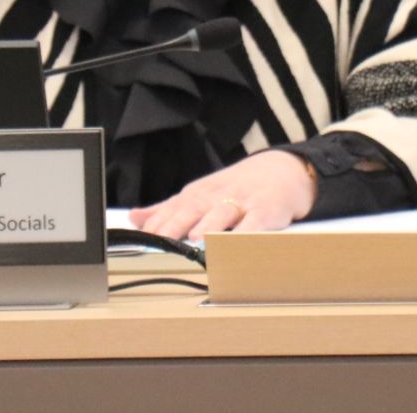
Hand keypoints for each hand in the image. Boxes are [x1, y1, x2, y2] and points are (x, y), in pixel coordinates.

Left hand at [129, 150, 316, 240]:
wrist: (282, 170)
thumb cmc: (235, 188)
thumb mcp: (200, 194)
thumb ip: (168, 209)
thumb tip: (134, 217)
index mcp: (197, 194)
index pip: (172, 209)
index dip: (156, 224)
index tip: (140, 239)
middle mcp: (216, 196)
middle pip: (193, 209)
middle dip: (175, 224)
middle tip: (161, 240)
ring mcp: (241, 202)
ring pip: (223, 214)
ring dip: (210, 226)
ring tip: (197, 240)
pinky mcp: (266, 210)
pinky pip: (256, 224)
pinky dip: (246, 235)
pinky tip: (237, 246)